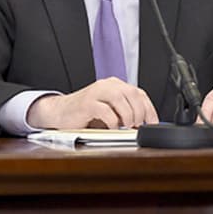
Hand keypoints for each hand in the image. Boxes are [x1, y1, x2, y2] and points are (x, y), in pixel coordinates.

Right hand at [26, 77, 158, 129]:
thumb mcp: (109, 111)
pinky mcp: (86, 103)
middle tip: (138, 125)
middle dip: (140, 112)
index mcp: (115, 85)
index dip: (149, 109)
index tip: (152, 123)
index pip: (139, 93)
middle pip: (132, 94)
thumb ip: (125, 113)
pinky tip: (112, 128)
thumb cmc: (85, 113)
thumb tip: (143, 124)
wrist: (59, 112)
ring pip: (120, 99)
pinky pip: (105, 111)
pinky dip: (112, 122)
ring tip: (127, 126)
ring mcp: (96, 92)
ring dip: (128, 115)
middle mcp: (107, 85)